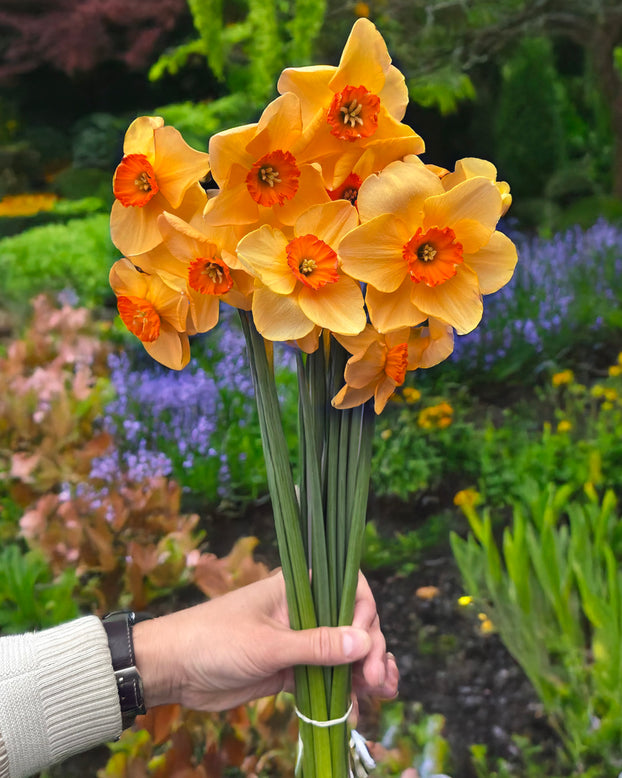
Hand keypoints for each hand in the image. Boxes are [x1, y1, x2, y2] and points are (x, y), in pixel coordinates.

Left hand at [133, 570, 397, 711]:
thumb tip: (365, 642)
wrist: (173, 669)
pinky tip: (357, 711)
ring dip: (364, 672)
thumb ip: (316, 645)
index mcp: (297, 589)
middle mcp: (302, 611)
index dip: (364, 612)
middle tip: (376, 680)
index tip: (365, 643)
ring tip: (383, 693)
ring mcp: (297, 642)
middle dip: (370, 650)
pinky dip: (343, 693)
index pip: (347, 588)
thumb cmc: (215, 640)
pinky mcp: (289, 670)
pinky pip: (325, 679)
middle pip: (351, 624)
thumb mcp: (268, 644)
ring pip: (342, 654)